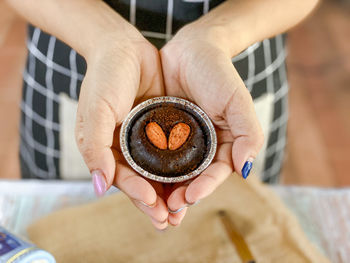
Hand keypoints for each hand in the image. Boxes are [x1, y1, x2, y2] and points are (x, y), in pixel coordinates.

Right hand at [75, 23, 169, 228]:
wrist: (124, 48)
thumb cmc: (104, 78)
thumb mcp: (96, 111)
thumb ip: (95, 148)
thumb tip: (99, 187)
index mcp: (108, 149)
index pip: (123, 178)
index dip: (137, 193)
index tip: (153, 203)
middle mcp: (127, 148)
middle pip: (142, 181)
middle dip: (155, 202)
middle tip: (170, 221)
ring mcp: (146, 139)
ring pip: (159, 171)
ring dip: (170, 191)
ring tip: (183, 210)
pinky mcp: (163, 128)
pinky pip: (173, 152)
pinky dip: (181, 167)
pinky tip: (193, 179)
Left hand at [160, 24, 263, 225]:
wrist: (193, 49)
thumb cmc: (219, 74)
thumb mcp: (238, 102)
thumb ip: (248, 135)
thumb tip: (245, 169)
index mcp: (221, 144)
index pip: (214, 173)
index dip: (203, 188)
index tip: (188, 198)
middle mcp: (200, 147)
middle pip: (191, 179)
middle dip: (180, 198)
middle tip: (167, 213)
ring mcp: (179, 141)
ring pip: (170, 172)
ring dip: (162, 191)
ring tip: (152, 207)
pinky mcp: (160, 132)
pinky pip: (152, 154)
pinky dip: (146, 169)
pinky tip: (138, 180)